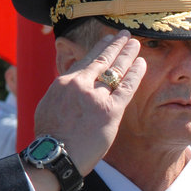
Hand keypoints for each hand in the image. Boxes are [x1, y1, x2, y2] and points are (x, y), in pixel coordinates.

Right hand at [30, 31, 144, 190]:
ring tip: (135, 43)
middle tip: (125, 35)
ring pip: (116, 69)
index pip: (85, 61)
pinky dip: (136, 74)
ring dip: (127, 54)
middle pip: (102, 59)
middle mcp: (80, 84)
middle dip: (115, 45)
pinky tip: (142, 64)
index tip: (107, 42)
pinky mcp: (110, 110)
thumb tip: (68, 87)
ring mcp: (96, 96)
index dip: (99, 49)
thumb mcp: (48, 107)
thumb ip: (62, 93)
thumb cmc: (50, 138)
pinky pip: (127, 87)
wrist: (55, 155)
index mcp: (64, 83)